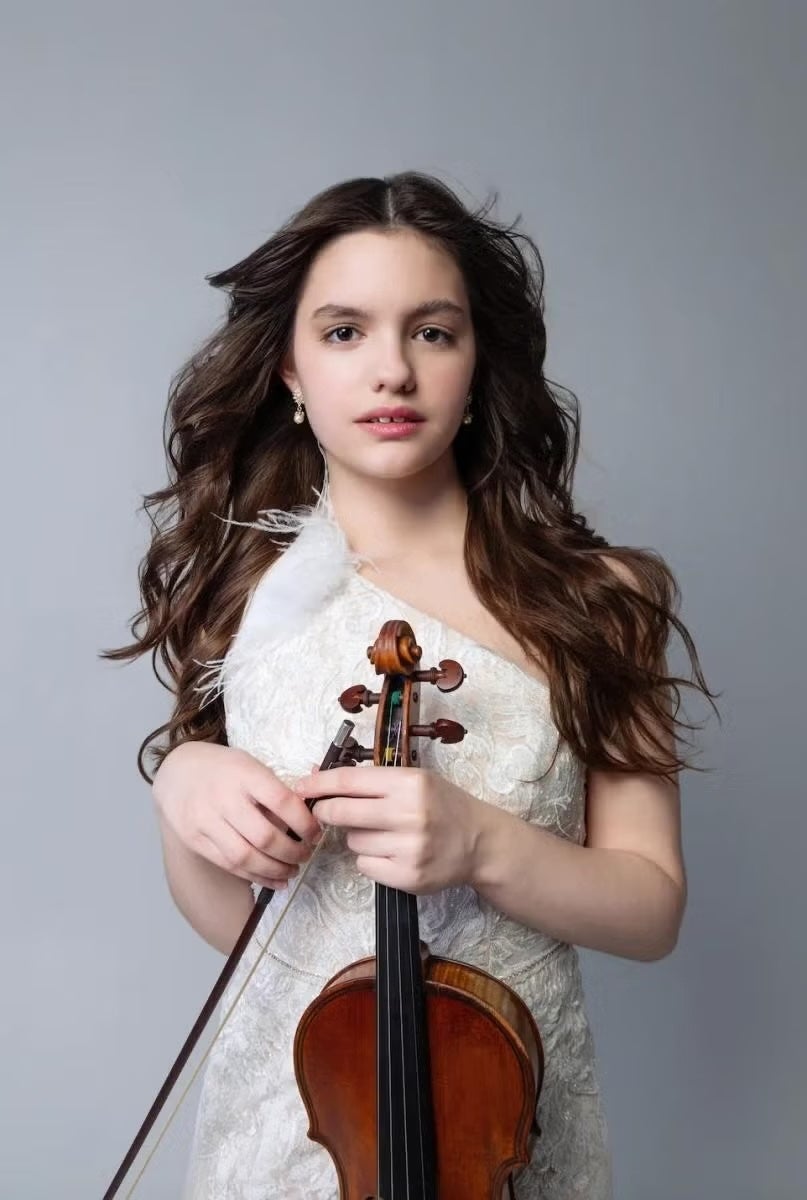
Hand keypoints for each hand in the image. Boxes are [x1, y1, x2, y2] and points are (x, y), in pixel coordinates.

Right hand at [153, 741, 321, 889]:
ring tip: (292, 870)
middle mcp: (224, 798)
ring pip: (246, 857)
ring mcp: (206, 821)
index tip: (316, 833)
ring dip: (275, 870)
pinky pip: (229, 865)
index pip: (282, 802)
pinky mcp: (195, 840)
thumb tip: (311, 811)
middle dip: (293, 852)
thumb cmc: (224, 768)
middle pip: (265, 836)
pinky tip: (273, 879)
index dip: (305, 823)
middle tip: (306, 854)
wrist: (177, 771)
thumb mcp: (251, 765)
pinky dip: (255, 876)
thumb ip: (277, 788)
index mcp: (244, 774)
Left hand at [293, 766, 490, 893]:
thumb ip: (370, 780)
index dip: (319, 784)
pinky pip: (364, 865)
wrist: (479, 842)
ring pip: (352, 841)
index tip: (301, 787)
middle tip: (325, 812)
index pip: (349, 781)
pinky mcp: (407, 876)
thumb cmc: (441, 805)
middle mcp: (410, 814)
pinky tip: (390, 852)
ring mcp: (409, 848)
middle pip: (341, 812)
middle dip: (325, 812)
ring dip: (356, 837)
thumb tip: (317, 776)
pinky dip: (369, 859)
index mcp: (410, 783)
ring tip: (382, 833)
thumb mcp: (414, 780)